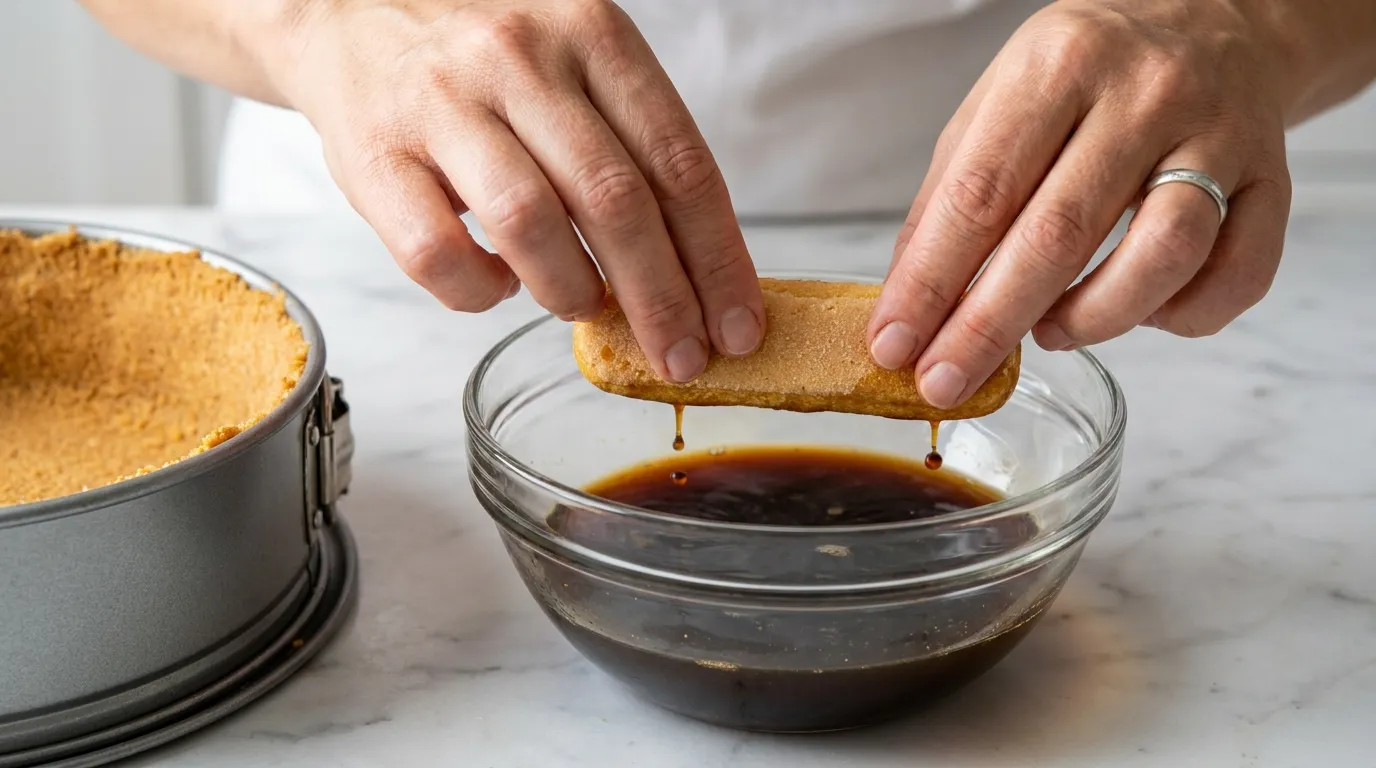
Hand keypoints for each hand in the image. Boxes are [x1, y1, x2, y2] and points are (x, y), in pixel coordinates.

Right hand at [271, 0, 764, 381]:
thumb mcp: (576, 63)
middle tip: (681, 356)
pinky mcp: (374, 157)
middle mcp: (519, 59)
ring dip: (572, 291)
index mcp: (591, 34)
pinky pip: (439, 255)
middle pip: (615, 201)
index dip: (717, 258)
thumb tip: (697, 267)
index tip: (737, 323)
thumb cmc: (484, 58)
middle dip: (661, 299)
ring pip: (530, 225)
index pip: (679, 162)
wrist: (348, 13)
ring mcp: (442, 105)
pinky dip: (481, 292)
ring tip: (585, 306)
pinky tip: (500, 285)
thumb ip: (633, 144)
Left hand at [868, 0, 1297, 407]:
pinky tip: (1139, 313)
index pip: (981, 192)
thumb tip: (909, 302)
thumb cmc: (1089, 74)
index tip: (895, 344)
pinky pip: (1238, 275)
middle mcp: (1145, 93)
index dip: (931, 281)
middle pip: (1059, 234)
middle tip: (945, 380)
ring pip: (1162, 256)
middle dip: (988, 326)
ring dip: (1092, 320)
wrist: (1214, 21)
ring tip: (1048, 333)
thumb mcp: (1000, 103)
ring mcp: (1219, 135)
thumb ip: (951, 196)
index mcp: (1059, 64)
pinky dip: (1182, 316)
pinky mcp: (1273, 179)